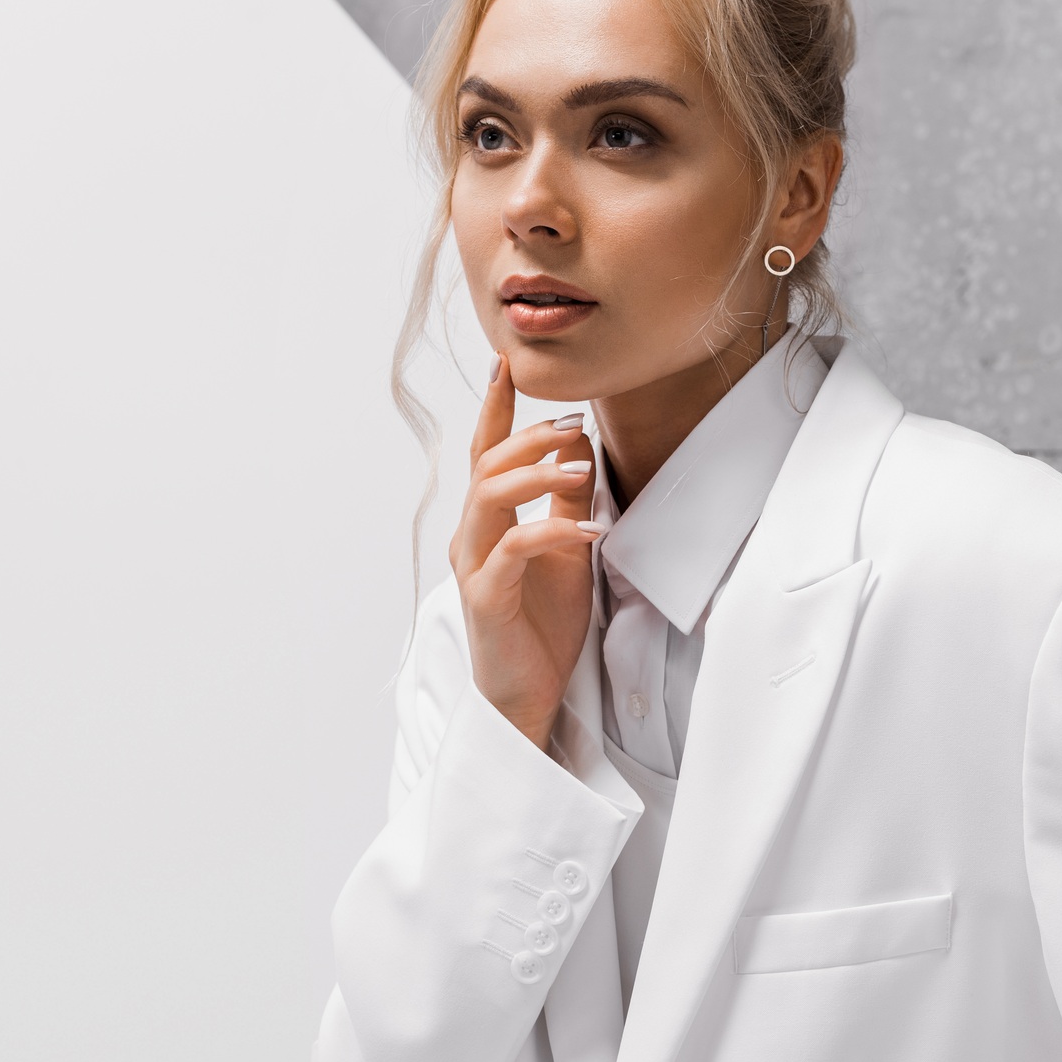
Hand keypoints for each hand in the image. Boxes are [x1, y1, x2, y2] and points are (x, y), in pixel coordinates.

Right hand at [451, 352, 600, 751]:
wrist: (528, 696)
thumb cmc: (543, 623)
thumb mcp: (567, 549)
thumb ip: (567, 499)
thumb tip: (581, 445)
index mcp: (488, 522)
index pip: (487, 453)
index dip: (495, 409)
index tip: (506, 365)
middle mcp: (472, 537)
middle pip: (486, 465)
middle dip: (528, 436)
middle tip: (573, 423)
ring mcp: (474, 566)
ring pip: (489, 497)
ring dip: (536, 474)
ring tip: (581, 468)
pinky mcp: (487, 597)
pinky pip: (515, 548)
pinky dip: (552, 531)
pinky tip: (589, 531)